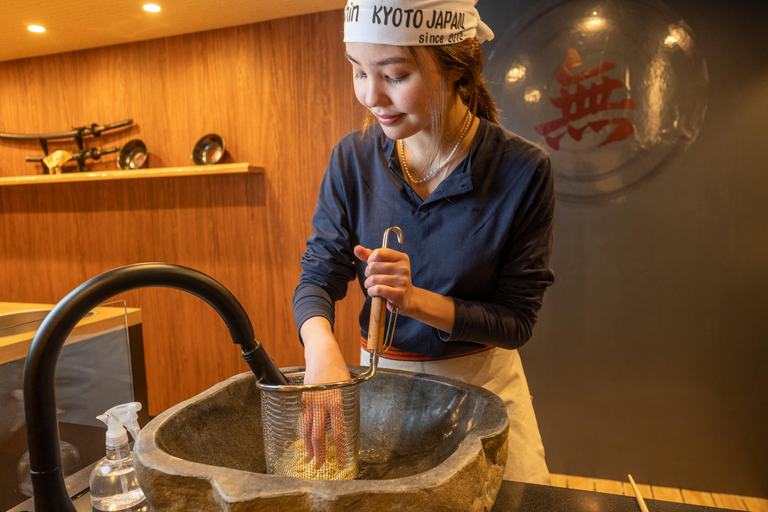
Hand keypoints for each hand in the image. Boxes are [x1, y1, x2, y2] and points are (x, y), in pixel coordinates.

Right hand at [300, 317, 350, 466]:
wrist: (322, 354)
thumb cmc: (338, 370)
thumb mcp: (347, 387)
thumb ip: (343, 405)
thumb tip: (342, 423)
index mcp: (336, 402)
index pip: (338, 431)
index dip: (340, 448)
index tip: (342, 460)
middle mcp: (322, 404)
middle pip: (319, 434)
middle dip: (320, 452)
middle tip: (321, 465)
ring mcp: (310, 402)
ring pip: (307, 429)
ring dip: (309, 446)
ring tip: (310, 459)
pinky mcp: (304, 399)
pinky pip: (304, 420)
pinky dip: (304, 433)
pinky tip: (305, 442)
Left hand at [354, 245, 413, 314]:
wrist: (406, 297)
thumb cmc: (392, 279)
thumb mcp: (384, 264)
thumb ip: (370, 256)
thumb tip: (357, 249)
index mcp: (402, 257)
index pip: (378, 253)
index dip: (370, 260)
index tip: (372, 266)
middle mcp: (404, 268)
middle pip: (373, 266)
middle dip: (368, 273)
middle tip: (371, 278)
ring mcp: (402, 281)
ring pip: (374, 279)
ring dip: (368, 284)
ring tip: (372, 286)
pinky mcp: (399, 293)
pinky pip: (377, 289)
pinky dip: (371, 291)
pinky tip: (374, 292)